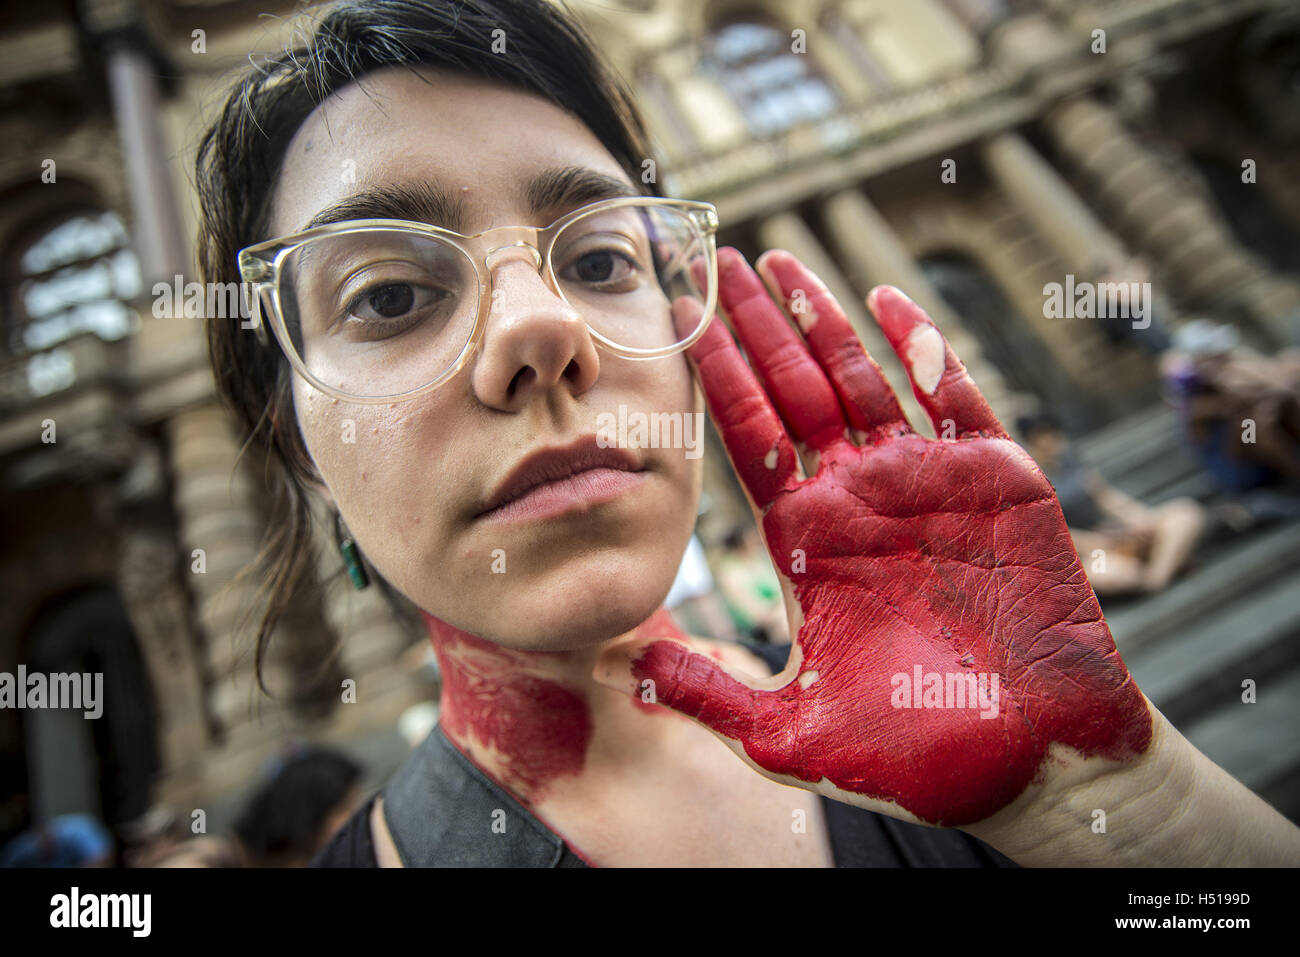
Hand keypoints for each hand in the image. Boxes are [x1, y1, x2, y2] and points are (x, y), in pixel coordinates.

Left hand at [597, 247, 1152, 828]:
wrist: (1038, 766)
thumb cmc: (919, 760)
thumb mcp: (791, 735)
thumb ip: (710, 694)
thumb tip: (624, 669)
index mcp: (807, 539)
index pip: (745, 434)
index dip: (711, 375)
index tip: (672, 317)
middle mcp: (858, 496)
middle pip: (792, 388)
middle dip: (754, 325)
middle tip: (716, 259)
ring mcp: (927, 480)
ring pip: (862, 376)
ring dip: (822, 316)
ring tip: (779, 260)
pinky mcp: (999, 477)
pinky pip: (955, 395)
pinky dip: (922, 345)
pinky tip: (883, 299)